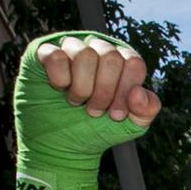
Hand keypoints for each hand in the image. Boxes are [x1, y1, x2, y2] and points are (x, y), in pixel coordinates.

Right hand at [35, 34, 159, 122]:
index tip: (116, 115)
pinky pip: (56, 55)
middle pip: (110, 57)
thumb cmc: (96, 127)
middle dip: (104, 92)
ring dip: (82, 88)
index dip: (125, 92)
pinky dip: (60, 80)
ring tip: (76, 101)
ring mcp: (71, 47)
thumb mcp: (129, 124)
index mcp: (122, 61)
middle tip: (93, 111)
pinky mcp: (44, 51)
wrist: (60, 142)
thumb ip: (146, 110)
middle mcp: (98, 48)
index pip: (133, 63)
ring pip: (84, 54)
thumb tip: (138, 93)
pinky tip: (59, 89)